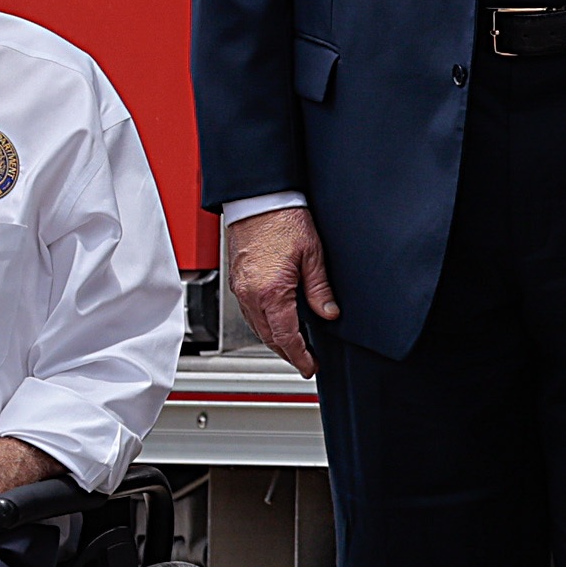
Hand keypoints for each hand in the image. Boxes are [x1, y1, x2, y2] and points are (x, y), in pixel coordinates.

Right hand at [222, 206, 330, 377]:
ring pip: (257, 328)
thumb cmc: (283, 219)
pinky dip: (264, 324)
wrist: (258, 199)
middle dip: (288, 354)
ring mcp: (240, 289)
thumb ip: (320, 290)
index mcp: (271, 292)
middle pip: (269, 338)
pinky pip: (249, 313)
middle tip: (306, 362)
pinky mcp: (237, 281)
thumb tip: (329, 313)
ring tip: (294, 347)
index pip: (286, 337)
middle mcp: (250, 295)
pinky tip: (276, 323)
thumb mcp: (312, 255)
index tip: (310, 367)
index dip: (300, 357)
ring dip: (275, 341)